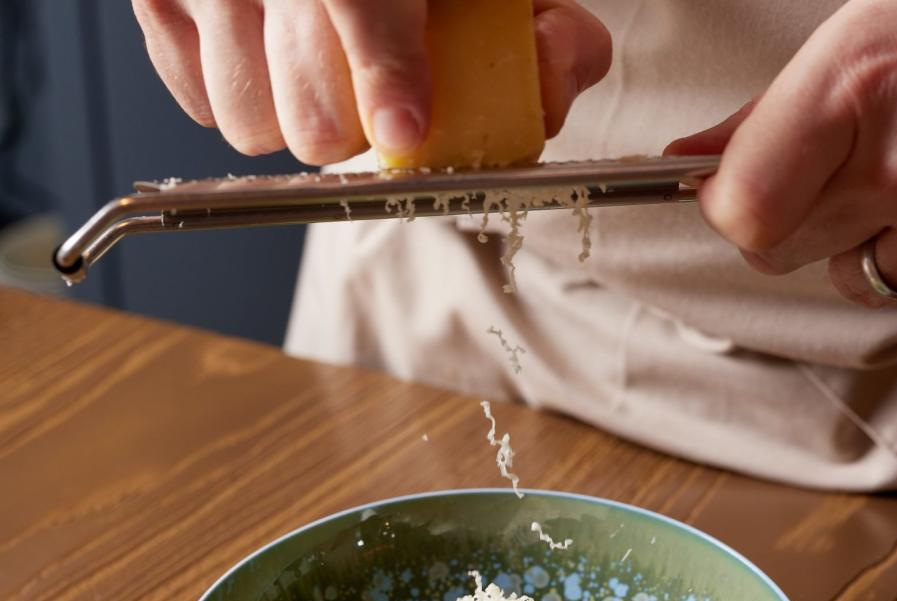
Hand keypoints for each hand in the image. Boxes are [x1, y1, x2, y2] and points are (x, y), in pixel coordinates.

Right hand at [132, 0, 609, 164]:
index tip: (406, 126)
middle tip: (369, 100)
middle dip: (350, 127)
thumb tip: (554, 77)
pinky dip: (239, 95)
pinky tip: (269, 58)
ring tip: (316, 73)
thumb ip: (543, 32)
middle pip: (308, 114)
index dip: (383, 69)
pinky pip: (199, 101)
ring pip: (247, 123)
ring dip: (293, 119)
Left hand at [665, 0, 896, 306]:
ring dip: (855, 242)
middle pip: (778, 251)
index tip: (729, 195)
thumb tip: (687, 161)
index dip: (727, 209)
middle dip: (784, 224)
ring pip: (846, 276)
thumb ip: (762, 117)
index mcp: (855, 87)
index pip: (745, 210)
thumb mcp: (859, 40)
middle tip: (827, 175)